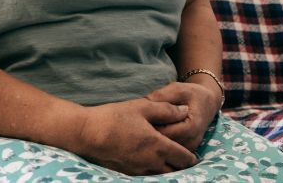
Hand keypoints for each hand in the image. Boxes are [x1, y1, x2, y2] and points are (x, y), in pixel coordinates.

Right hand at [73, 98, 197, 174]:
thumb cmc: (116, 117)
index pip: (183, 158)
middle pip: (173, 171)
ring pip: (159, 175)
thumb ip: (168, 110)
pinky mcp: (125, 172)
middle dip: (180, 166)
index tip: (194, 157)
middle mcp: (149, 162)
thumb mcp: (145, 107)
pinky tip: (150, 162)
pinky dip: (152, 171)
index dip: (191, 158)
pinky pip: (145, 175)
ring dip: (166, 169)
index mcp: (158, 146)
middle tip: (183, 159)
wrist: (87, 133)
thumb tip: (186, 110)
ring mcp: (136, 169)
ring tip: (168, 161)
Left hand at [146, 81, 220, 151]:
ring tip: (146, 127)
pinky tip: (154, 132)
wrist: (207, 103)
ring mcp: (189, 149)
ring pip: (164, 150)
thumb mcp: (177, 89)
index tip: (139, 118)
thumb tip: (142, 104)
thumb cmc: (191, 94)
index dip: (148, 127)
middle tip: (138, 124)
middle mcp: (192, 141)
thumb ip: (161, 96)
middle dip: (148, 135)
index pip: (163, 133)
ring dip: (153, 141)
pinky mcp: (185, 151)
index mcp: (191, 127)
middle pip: (162, 144)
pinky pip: (168, 151)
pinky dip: (160, 143)